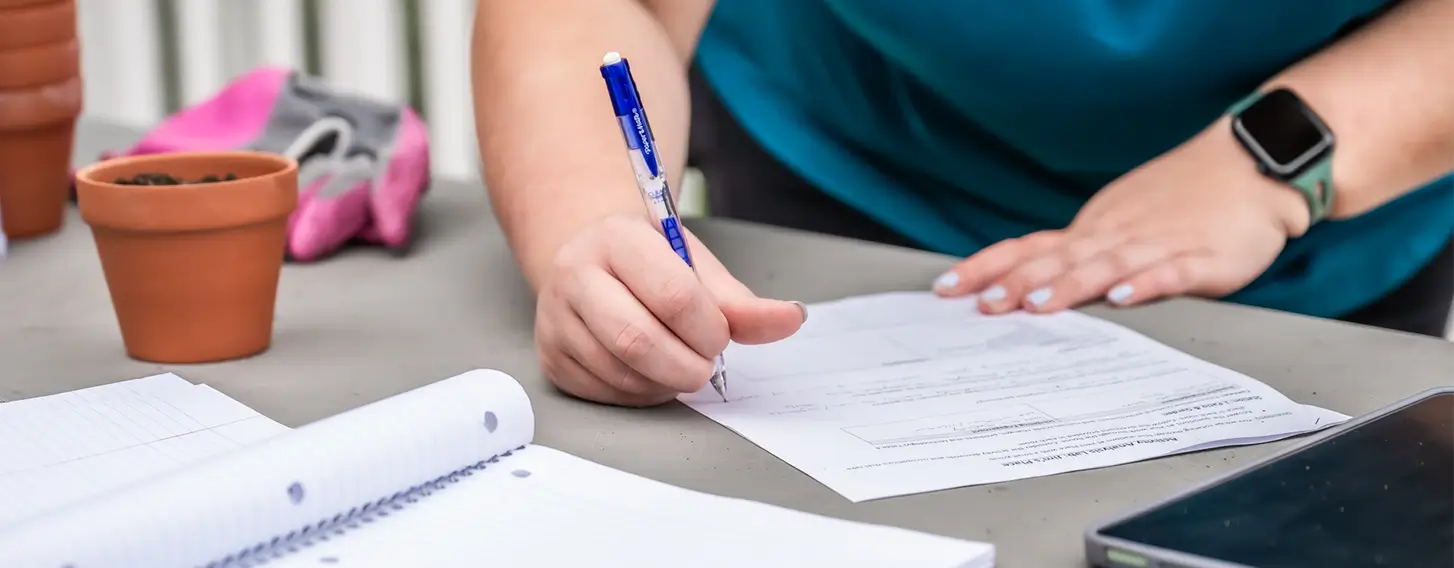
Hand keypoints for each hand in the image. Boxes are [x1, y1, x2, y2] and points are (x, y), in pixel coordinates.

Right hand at [534, 214, 806, 406]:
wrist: (588, 261)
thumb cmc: (649, 263)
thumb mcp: (693, 266)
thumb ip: (740, 301)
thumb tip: (791, 320)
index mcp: (616, 238)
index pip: (672, 293)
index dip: (709, 327)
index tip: (721, 334)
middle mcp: (574, 275)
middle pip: (637, 340)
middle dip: (687, 364)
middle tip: (705, 362)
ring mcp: (556, 320)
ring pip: (622, 373)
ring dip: (666, 381)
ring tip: (678, 362)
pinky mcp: (551, 359)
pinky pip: (606, 392)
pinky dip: (642, 392)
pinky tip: (650, 371)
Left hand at [934, 118, 1311, 312]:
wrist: (1254, 164)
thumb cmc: (1185, 199)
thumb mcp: (1120, 222)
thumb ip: (1080, 255)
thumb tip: (1027, 285)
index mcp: (1094, 230)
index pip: (1030, 248)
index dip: (988, 267)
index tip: (948, 288)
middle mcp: (1116, 235)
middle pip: (1058, 259)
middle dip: (1017, 282)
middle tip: (983, 304)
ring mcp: (1158, 244)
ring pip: (1106, 265)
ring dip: (1070, 284)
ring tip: (1038, 305)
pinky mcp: (1202, 258)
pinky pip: (1170, 271)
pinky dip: (1147, 284)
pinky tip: (1124, 296)